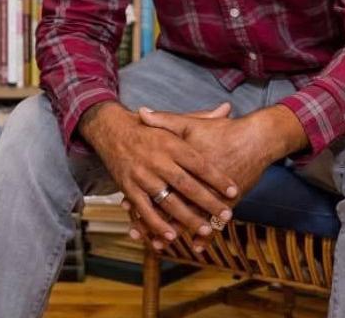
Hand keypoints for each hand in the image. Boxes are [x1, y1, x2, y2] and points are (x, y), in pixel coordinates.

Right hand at [78, 102, 238, 252]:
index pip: (199, 163)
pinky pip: (144, 210)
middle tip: (226, 215)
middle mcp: (157, 159)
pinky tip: (171, 236)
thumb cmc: (148, 128)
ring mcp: (142, 176)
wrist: (110, 129)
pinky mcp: (128, 188)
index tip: (234, 191)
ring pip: (168, 201)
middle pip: (187, 185)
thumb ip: (201, 118)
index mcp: (171, 143)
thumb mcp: (174, 121)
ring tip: (206, 229)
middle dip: (208, 202)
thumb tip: (228, 108)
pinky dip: (157, 224)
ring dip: (187, 218)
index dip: (217, 178)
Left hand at [126, 104, 308, 251]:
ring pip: (190, 218)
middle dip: (153, 221)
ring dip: (174, 232)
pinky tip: (195, 246)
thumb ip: (164, 120)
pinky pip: (214, 222)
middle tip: (137, 232)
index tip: (126, 206)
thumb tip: (140, 112)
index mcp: (182, 162)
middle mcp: (196, 181)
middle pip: (170, 205)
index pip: (158, 182)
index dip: (141, 195)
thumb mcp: (191, 123)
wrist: (256, 138)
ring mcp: (213, 194)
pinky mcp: (228, 201)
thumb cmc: (222, 131)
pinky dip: (204, 236)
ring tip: (159, 244)